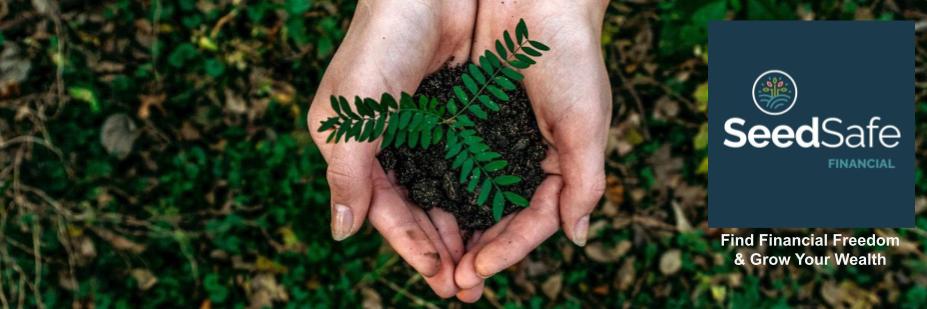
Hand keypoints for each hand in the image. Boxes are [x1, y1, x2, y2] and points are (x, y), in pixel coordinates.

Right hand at [307, 0, 474, 296]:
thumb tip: (342, 234)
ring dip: (463, 230)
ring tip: (483, 265)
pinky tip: (498, 218)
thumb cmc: (381, 42)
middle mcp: (395, 142)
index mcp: (359, 146)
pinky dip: (482, 194)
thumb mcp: (352, 112)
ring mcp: (430, 129)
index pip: (385, 209)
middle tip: (465, 288)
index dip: (409, 246)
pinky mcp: (463, 112)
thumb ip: (348, 174)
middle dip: (440, 249)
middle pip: (419, 209)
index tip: (438, 279)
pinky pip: (473, 164)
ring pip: (447, 193)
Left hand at [453, 0, 610, 301]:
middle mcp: (525, 155)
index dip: (509, 249)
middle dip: (478, 251)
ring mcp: (495, 138)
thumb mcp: (585, 123)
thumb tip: (577, 238)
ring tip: (435, 261)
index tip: (477, 272)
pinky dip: (438, 189)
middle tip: (453, 284)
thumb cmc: (570, 56)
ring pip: (472, 196)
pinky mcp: (468, 117)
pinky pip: (451, 162)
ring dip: (455, 230)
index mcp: (560, 162)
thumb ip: (584, 182)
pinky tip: (420, 211)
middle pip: (500, 216)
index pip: (534, 219)